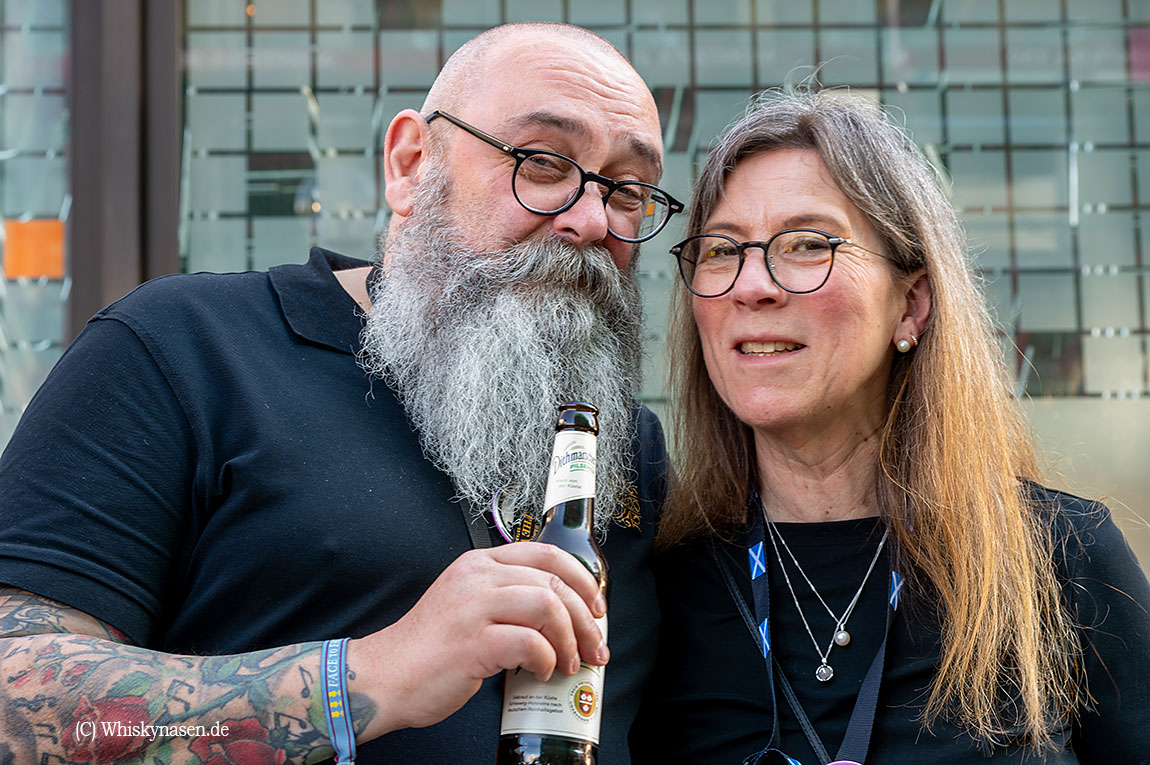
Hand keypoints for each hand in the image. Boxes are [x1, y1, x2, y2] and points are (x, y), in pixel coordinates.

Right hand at [348, 542, 608, 737]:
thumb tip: (561, 615)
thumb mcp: (467, 604)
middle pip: (554, 582)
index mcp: (479, 563)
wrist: (386, 677)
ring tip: (567, 662)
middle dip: (585, 618)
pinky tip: (540, 672)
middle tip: (594, 647)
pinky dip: (545, 660)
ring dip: (569, 639)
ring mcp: (473, 607)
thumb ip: (506, 598)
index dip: (582, 580)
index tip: (596, 607)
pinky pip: (530, 643)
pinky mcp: (472, 642)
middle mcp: (477, 577)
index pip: (546, 554)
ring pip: (547, 605)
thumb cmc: (430, 649)